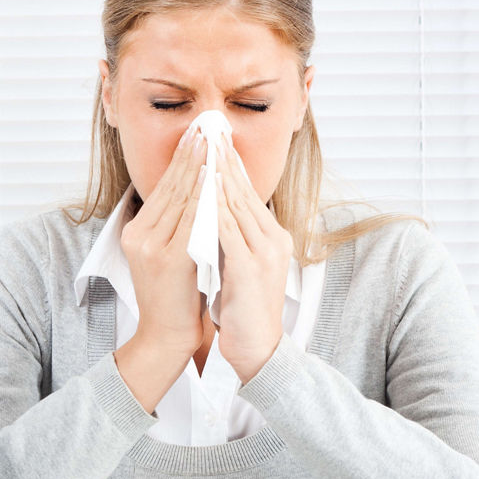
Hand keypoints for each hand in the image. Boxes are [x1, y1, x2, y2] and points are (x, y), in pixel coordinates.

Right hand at [119, 123, 207, 357]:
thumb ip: (175, 225)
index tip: (196, 135)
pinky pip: (191, 220)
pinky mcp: (168, 258)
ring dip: (198, 167)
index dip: (181, 160)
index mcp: (136, 232)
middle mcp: (138, 235)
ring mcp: (151, 246)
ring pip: (180, 198)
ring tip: (211, 142)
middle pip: (169, 186)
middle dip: (190, 155)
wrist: (166, 336)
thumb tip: (195, 193)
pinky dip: (204, 196)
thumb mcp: (168, 255)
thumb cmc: (175, 298)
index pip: (163, 188)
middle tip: (205, 126)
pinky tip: (215, 178)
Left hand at [213, 132, 292, 383]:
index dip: (230, 164)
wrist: (257, 348)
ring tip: (206, 149)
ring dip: (221, 175)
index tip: (214, 139)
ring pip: (238, 205)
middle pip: (245, 191)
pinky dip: (216, 207)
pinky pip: (230, 230)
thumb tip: (211, 210)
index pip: (248, 192)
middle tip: (209, 130)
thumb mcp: (238, 264)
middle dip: (224, 159)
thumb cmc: (243, 308)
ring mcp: (264, 252)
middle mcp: (273, 239)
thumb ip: (230, 237)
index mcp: (271, 236)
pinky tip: (205, 191)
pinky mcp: (250, 268)